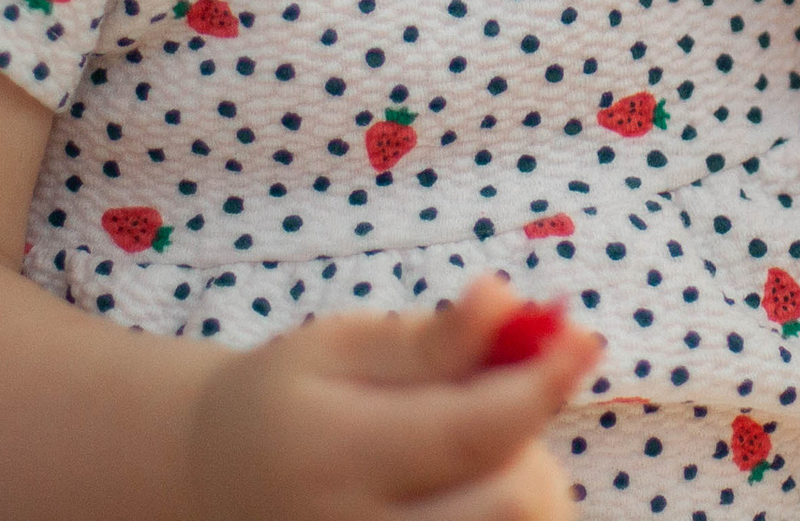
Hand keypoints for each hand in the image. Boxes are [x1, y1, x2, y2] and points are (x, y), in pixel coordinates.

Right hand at [181, 276, 600, 520]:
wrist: (216, 486)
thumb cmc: (289, 399)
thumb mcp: (342, 346)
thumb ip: (430, 338)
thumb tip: (508, 299)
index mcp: (338, 455)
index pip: (473, 431)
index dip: (543, 381)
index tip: (583, 335)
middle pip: (511, 503)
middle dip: (532, 438)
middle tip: (506, 392)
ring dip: (527, 483)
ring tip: (480, 445)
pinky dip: (511, 513)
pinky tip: (478, 484)